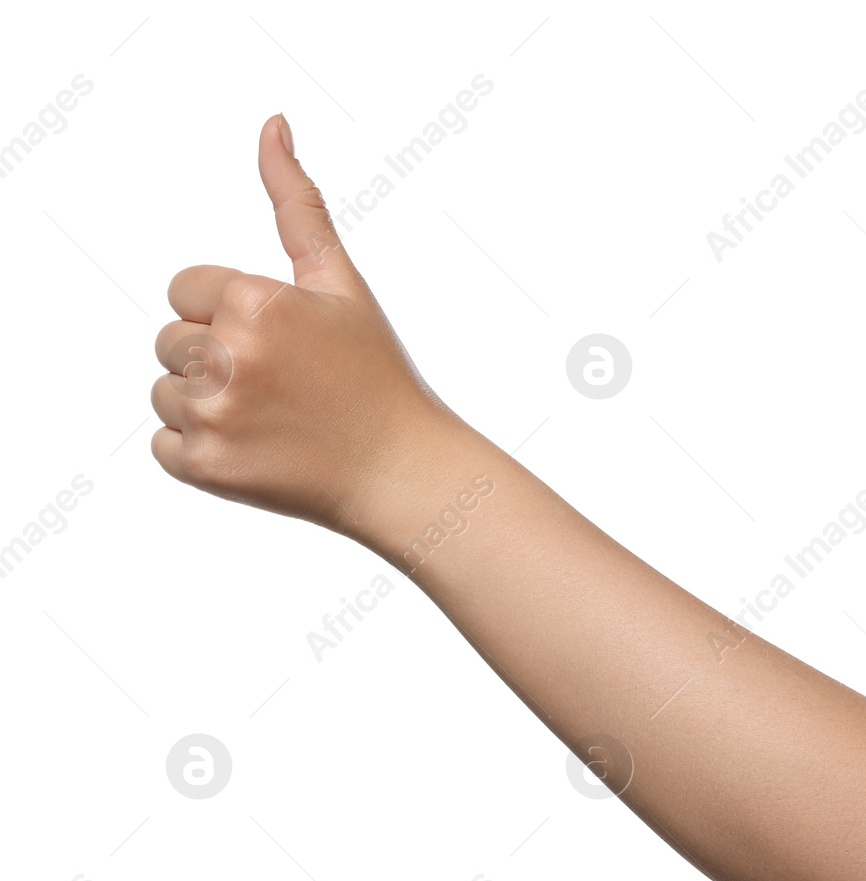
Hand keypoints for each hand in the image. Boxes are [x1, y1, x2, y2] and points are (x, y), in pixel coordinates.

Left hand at [151, 114, 460, 543]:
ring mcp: (214, 415)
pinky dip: (202, 450)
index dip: (231, 314)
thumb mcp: (341, 283)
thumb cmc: (376, 376)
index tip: (280, 342)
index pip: (186, 289)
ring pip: (166, 391)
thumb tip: (273, 124)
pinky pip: (165, 445)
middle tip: (284, 385)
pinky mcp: (205, 467)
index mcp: (258, 302)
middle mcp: (230, 356)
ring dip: (208, 404)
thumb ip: (297, 204)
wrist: (403, 473)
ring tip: (274, 419)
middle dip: (218, 358)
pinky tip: (258, 449)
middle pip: (171, 340)